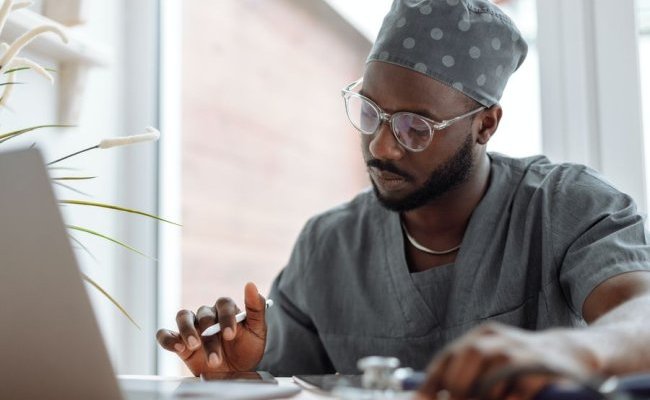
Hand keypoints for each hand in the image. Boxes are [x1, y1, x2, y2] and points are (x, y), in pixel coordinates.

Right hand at [156, 282, 267, 375]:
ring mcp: (193, 327)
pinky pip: (166, 334)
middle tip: (216, 357)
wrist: (236, 372)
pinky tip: (178, 348)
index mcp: (226, 310)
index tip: (231, 335)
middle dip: (210, 337)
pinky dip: (168, 339)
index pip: (223, 304)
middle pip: (204, 315)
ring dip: (187, 331)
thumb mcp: (258, 331)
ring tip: (194, 346)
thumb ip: (256, 309)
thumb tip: (250, 284)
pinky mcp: (179, 341)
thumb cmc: (247, 349)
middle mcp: (208, 315)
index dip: (226, 317)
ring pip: (183, 317)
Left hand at [416, 322, 599, 399]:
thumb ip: (464, 378)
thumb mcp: (491, 366)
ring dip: (485, 393)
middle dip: (459, 387)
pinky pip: (521, 386)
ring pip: (495, 368)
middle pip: (471, 355)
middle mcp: (500, 339)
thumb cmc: (523, 367)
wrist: (573, 355)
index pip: (449, 356)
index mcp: (482, 337)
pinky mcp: (544, 368)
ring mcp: (523, 351)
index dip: (432, 381)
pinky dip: (511, 399)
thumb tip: (428, 397)